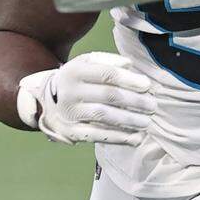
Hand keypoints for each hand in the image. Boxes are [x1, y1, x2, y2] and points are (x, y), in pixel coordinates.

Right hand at [19, 53, 156, 145]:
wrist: (47, 100)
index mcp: (76, 70)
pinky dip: (119, 137)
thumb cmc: (78, 79)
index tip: (147, 85)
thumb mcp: (87, 63)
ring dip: (130, 120)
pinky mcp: (71, 131)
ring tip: (147, 122)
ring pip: (104, 116)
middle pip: (108, 96)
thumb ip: (109, 61)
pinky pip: (98, 135)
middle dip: (134, 101)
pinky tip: (136, 137)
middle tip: (153, 106)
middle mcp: (70, 91)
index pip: (107, 74)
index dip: (129, 80)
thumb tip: (129, 65)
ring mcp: (70, 113)